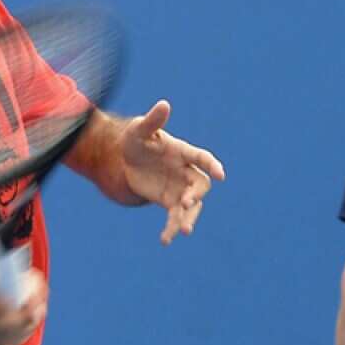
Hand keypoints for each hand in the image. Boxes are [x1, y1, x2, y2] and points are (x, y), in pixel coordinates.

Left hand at [119, 99, 225, 244]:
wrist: (124, 161)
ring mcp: (180, 189)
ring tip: (183, 231)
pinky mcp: (170, 203)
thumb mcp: (139, 130)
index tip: (221, 175)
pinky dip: (171, 229)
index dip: (212, 165)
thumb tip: (164, 104)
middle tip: (185, 204)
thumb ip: (153, 121)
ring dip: (188, 218)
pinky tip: (165, 240)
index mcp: (183, 152)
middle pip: (200, 185)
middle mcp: (186, 172)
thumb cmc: (135, 141)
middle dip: (195, 195)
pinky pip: (175, 218)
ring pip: (192, 206)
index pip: (202, 158)